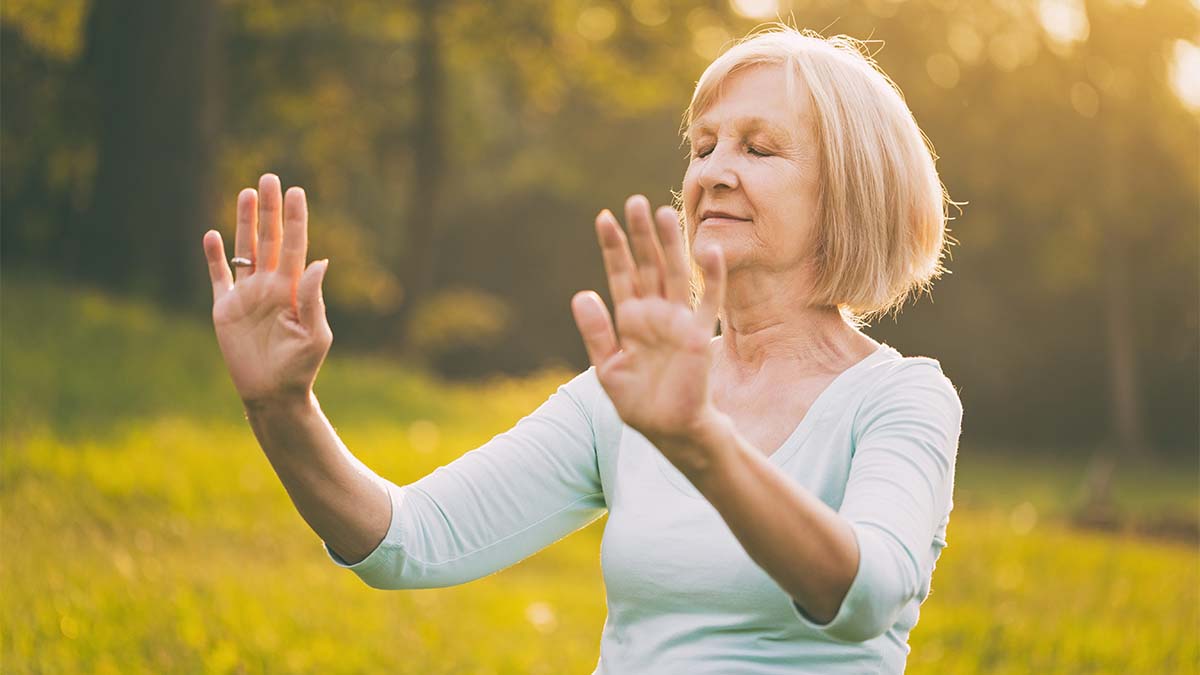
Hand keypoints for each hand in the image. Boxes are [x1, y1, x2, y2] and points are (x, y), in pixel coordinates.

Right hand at [201, 174, 331, 408]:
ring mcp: (247, 295)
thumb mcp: (314, 333)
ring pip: (245, 250)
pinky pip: (218, 277)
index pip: (295, 245)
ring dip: (244, 223)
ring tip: (247, 193)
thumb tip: (319, 261)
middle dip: (270, 210)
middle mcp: (270, 286)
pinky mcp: (225, 309)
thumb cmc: (301, 366)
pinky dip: (213, 258)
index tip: (295, 192)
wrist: (273, 393)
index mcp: (294, 289)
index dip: (295, 219)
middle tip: (270, 178)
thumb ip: (314, 297)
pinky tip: (211, 236)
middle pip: (270, 239)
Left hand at [571, 195, 727, 471]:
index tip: (604, 218)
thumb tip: (581, 293)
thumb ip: (596, 332)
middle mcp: (654, 314)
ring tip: (662, 214)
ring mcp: (678, 322)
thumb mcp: (608, 368)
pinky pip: (708, 301)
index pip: (621, 274)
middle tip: (634, 202)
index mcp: (630, 319)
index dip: (613, 247)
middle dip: (640, 236)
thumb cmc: (639, 402)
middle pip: (648, 265)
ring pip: (675, 274)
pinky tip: (709, 250)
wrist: (669, 429)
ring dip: (670, 245)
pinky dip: (711, 277)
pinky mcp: (698, 336)